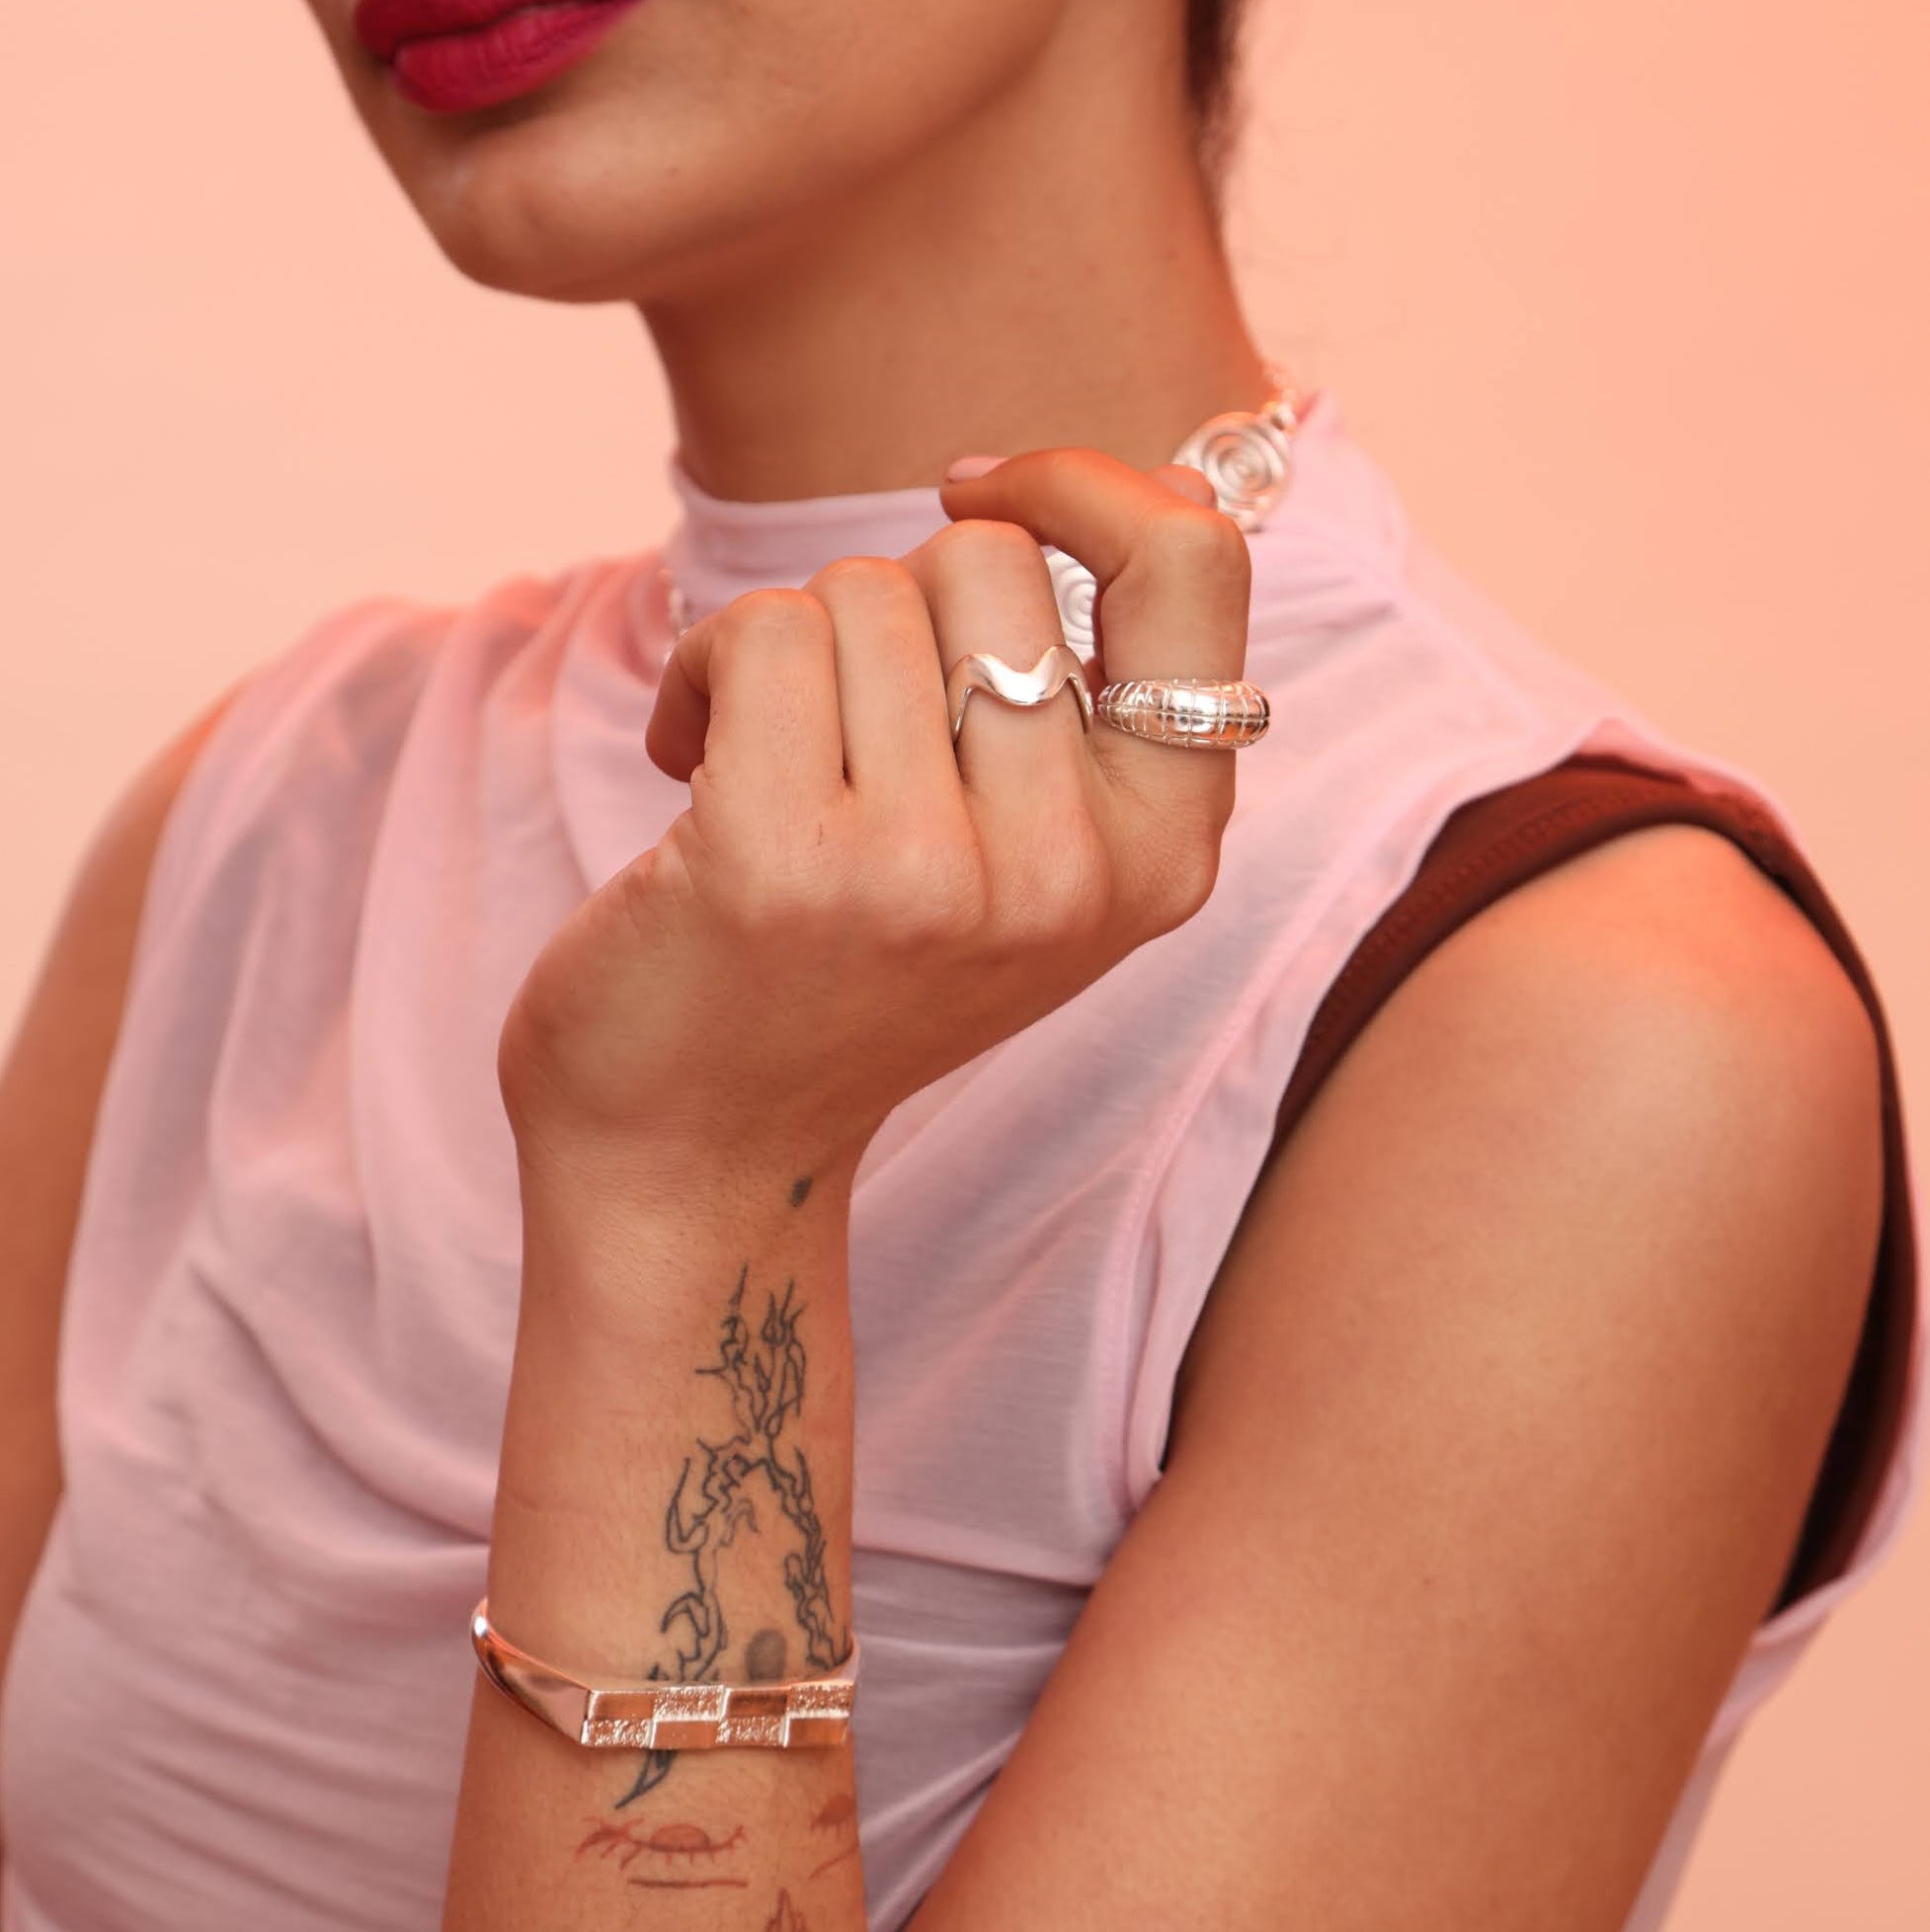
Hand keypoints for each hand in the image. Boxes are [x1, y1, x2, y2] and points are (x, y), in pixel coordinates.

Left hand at [496, 449, 1250, 1180]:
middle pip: (988, 563)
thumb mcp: (1028, 859)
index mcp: (1162, 855)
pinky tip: (691, 768)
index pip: (1195, 567)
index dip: (1085, 486)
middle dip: (889, 610)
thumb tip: (1131, 481)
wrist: (702, 1148)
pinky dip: (700, 671)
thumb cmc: (854, 974)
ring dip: (786, 650)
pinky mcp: (790, 864)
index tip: (976, 491)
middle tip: (844, 729)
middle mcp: (1074, 874)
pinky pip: (760, 630)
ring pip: (864, 591)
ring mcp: (937, 875)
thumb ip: (1090, 701)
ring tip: (765, 767)